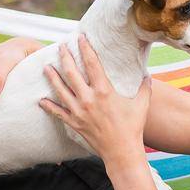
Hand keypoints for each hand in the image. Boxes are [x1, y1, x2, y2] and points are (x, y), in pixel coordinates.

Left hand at [38, 35, 150, 166]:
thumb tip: (147, 74)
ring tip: (46, 67)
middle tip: (60, 46)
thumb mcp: (141, 104)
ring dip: (52, 77)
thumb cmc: (133, 127)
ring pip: (61, 90)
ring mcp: (79, 111)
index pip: (92, 63)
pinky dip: (49, 106)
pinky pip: (58, 113)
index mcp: (104, 91)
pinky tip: (41, 100)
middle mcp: (89, 99)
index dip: (85, 48)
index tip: (80, 37)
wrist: (121, 151)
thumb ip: (145, 87)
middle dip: (64, 57)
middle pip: (71, 73)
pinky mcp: (74, 123)